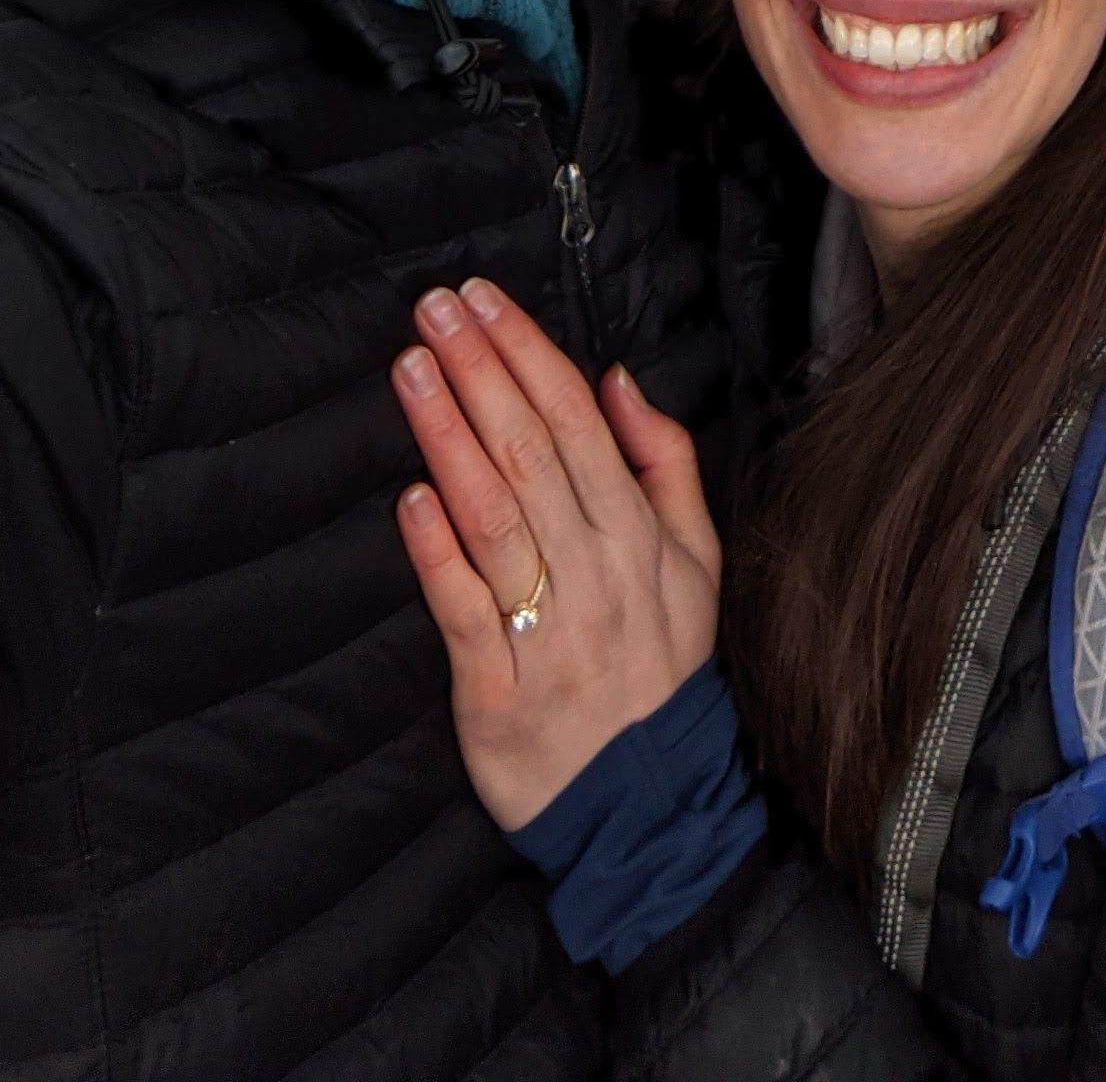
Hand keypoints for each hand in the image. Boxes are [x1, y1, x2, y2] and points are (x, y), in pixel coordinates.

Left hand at [391, 279, 723, 830]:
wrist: (651, 807)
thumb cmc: (662, 668)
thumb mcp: (694, 562)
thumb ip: (665, 464)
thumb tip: (618, 381)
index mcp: (638, 534)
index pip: (576, 420)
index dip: (527, 352)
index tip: (484, 297)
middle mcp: (595, 570)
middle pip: (530, 451)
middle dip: (479, 369)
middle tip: (435, 308)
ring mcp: (547, 629)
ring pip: (493, 513)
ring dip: (449, 434)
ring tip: (412, 368)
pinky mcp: (499, 689)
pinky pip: (465, 609)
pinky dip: (438, 550)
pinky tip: (410, 496)